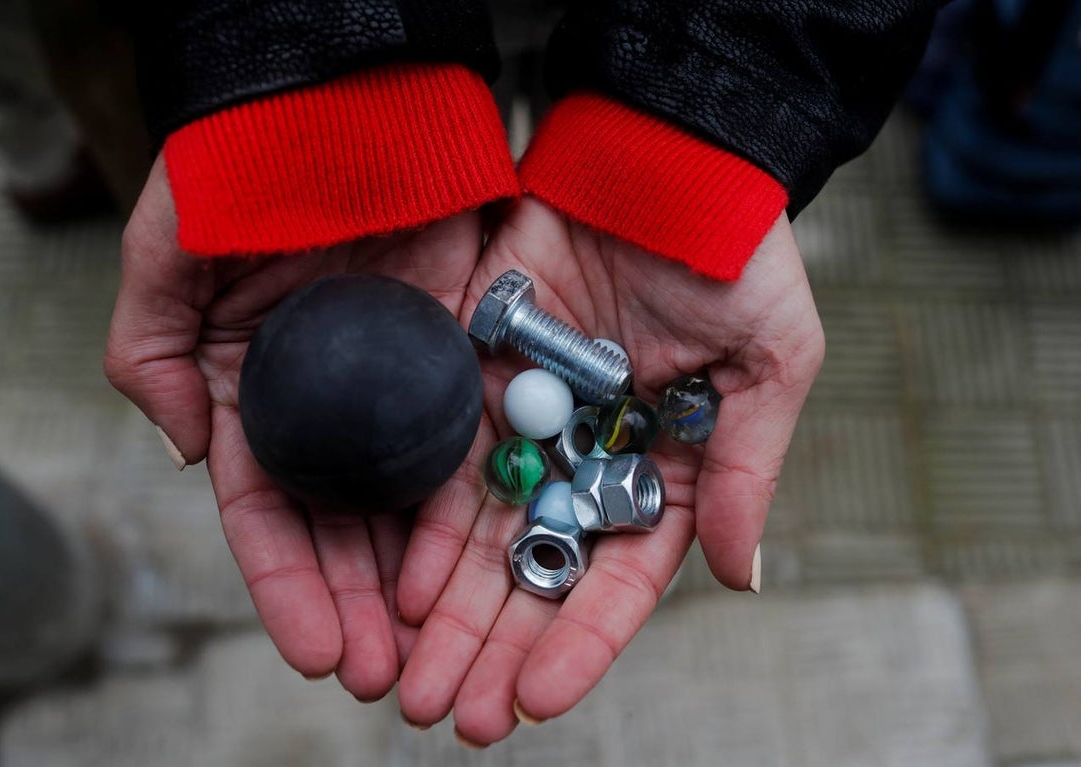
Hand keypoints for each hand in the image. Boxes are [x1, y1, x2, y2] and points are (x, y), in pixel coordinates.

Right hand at [104, 156, 483, 700]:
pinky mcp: (464, 355)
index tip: (314, 651)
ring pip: (407, 500)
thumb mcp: (167, 254)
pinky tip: (479, 570)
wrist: (346, 102)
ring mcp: (399, 383)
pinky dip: (469, 508)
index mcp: (256, 388)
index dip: (287, 582)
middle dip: (357, 603)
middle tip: (382, 678)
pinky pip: (471, 442)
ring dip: (416, 583)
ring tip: (434, 654)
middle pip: (342, 522)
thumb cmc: (245, 167)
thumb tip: (190, 454)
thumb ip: (151, 353)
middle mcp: (329, 400)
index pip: (267, 507)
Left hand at [394, 197, 824, 742]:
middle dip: (496, 649)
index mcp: (662, 467)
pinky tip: (401, 592)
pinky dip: (423, 528)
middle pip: (537, 573)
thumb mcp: (772, 364)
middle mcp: (587, 458)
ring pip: (482, 537)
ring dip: (449, 614)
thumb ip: (747, 468)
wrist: (659, 159)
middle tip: (455, 720)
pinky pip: (443, 463)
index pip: (619, 577)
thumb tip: (740, 577)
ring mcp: (528, 422)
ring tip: (413, 685)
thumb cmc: (736, 257)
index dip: (580, 643)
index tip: (537, 702)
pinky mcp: (476, 375)